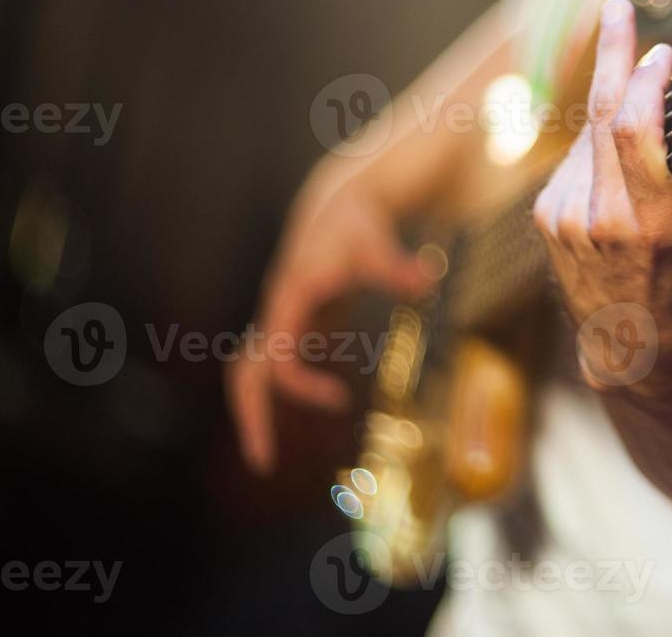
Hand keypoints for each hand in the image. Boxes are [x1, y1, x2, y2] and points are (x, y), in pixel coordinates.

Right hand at [225, 176, 431, 473]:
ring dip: (257, 410)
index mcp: (287, 298)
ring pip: (250, 372)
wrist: (335, 207)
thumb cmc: (356, 226)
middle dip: (250, 414)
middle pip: (244, 372)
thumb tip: (427, 278)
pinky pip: (274, 368)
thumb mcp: (375, 244)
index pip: (275, 356)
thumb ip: (396, 265)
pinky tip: (320, 407)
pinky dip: (287, 392)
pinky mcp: (292, 325)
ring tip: (269, 455)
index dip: (299, 384)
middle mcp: (275, 313)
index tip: (339, 400)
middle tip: (263, 464)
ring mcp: (280, 320)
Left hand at [532, 0, 671, 392]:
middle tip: (619, 6)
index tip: (664, 51)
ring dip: (614, 101)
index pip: (633, 130)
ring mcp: (564, 216)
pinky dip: (602, 138)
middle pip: (600, 114)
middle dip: (612, 54)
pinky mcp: (546, 214)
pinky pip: (578, 156)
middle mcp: (598, 218)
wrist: (631, 352)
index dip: (643, 79)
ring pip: (589, 132)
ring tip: (641, 87)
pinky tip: (622, 146)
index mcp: (652, 226)